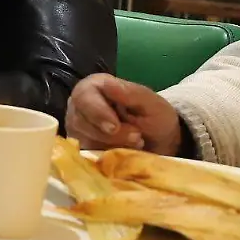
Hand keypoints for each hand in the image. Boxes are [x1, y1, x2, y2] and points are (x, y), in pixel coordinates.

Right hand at [66, 73, 182, 153]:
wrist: (160, 144)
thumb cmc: (156, 118)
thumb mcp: (151, 103)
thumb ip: (130, 93)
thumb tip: (107, 84)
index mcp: (95, 86)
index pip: (83, 96)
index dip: (97, 112)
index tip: (115, 127)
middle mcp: (80, 106)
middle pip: (80, 121)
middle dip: (109, 135)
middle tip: (136, 138)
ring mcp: (79, 128)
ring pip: (83, 139)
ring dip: (111, 145)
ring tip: (135, 143)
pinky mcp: (82, 146)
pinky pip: (85, 154)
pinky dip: (106, 156)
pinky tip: (122, 152)